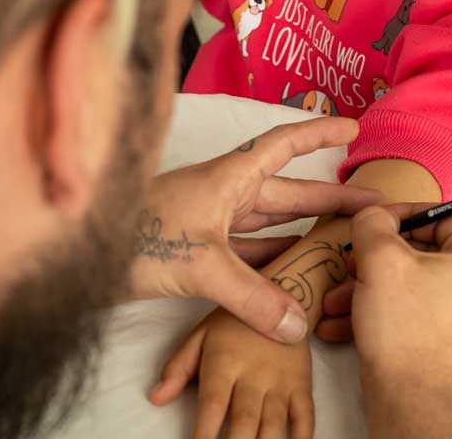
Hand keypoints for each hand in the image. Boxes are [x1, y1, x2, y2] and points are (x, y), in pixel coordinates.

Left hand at [129, 117, 379, 342]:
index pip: (284, 145)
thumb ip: (251, 297)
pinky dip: (276, 261)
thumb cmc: (134, 238)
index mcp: (229, 177)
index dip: (319, 134)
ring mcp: (213, 222)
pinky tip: (297, 270)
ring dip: (307, 231)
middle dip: (332, 197)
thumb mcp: (201, 265)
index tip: (353, 127)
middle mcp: (226, 194)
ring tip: (345, 239)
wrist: (78, 258)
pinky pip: (252, 253)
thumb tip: (297, 324)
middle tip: (373, 204)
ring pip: (273, 224)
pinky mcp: (201, 251)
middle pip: (290, 192)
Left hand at [151, 306, 312, 438]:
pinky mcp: (302, 383)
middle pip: (244, 420)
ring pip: (274, 423)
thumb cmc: (233, 324)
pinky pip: (306, 414)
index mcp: (225, 363)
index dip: (204, 434)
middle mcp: (254, 374)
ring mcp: (281, 380)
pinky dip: (302, 436)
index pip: (212, 405)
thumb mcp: (200, 336)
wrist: (283, 295)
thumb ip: (178, 368)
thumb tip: (155, 398)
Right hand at [343, 204, 451, 411]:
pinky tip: (345, 323)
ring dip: (372, 289)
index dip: (402, 216)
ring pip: (416, 284)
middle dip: (377, 261)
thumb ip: (375, 222)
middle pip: (426, 253)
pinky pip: (420, 310)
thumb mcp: (380, 260)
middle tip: (350, 265)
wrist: (410, 404)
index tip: (372, 225)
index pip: (443, 216)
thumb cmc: (404, 330)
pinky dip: (386, 311)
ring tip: (337, 302)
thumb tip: (376, 214)